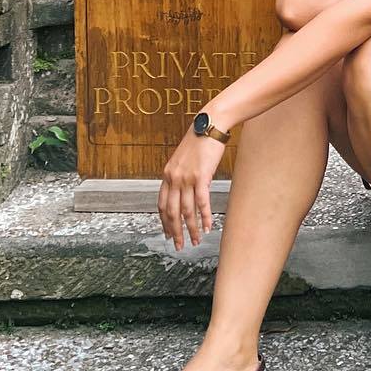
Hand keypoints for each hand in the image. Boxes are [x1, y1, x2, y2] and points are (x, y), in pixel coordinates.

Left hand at [158, 128, 225, 248]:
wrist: (208, 125)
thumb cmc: (199, 141)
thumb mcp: (183, 160)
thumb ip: (181, 176)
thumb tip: (186, 191)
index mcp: (167, 174)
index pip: (161, 204)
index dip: (164, 222)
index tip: (167, 233)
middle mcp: (174, 178)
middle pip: (171, 212)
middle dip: (175, 231)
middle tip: (179, 245)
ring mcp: (186, 178)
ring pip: (186, 210)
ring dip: (191, 228)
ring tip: (196, 240)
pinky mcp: (201, 176)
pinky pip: (201, 202)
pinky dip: (204, 217)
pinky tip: (207, 226)